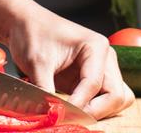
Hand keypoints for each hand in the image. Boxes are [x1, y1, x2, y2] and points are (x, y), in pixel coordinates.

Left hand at [4, 6, 135, 118]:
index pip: (94, 84)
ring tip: (73, 113)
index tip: (60, 113)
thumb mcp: (37, 63)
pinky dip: (94, 109)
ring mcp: (102, 69)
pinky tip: (73, 110)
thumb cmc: (32, 34)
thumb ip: (46, 90)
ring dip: (99, 111)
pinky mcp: (92, 80)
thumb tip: (51, 113)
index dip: (79, 103)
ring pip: (116, 100)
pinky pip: (104, 101)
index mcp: (96, 47)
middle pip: (116, 95)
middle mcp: (105, 58)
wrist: (25, 24)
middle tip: (70, 116)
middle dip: (95, 110)